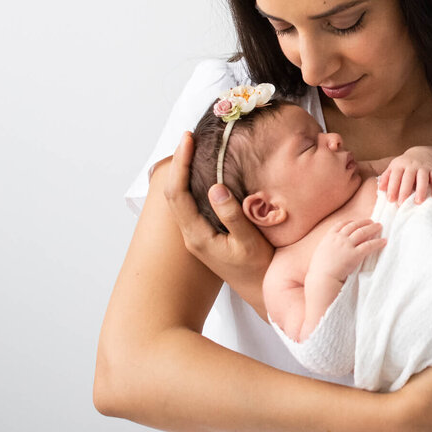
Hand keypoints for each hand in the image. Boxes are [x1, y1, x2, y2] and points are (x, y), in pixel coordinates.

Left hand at [163, 131, 272, 312]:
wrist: (258, 294)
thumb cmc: (258, 271)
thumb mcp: (249, 243)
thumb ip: (232, 216)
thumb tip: (216, 187)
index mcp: (196, 235)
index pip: (177, 192)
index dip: (180, 163)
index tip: (188, 139)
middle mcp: (191, 234)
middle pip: (173, 191)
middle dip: (179, 161)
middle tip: (190, 137)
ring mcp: (196, 234)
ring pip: (180, 197)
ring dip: (185, 171)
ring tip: (195, 148)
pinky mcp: (204, 234)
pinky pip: (191, 203)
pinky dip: (194, 182)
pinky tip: (206, 172)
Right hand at [309, 220, 386, 282]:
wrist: (322, 278)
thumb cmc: (319, 270)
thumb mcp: (320, 253)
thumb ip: (328, 247)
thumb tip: (332, 249)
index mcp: (329, 237)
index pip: (341, 224)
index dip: (350, 222)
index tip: (355, 222)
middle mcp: (339, 238)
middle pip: (354, 225)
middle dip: (363, 222)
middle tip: (371, 221)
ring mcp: (347, 245)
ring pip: (362, 232)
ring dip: (372, 228)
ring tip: (379, 226)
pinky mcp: (355, 255)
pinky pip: (368, 245)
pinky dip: (377, 242)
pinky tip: (384, 241)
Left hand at [377, 149, 431, 205]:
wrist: (421, 154)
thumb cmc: (404, 166)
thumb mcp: (393, 168)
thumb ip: (386, 178)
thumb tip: (380, 189)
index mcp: (400, 164)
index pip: (395, 176)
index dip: (392, 188)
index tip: (390, 200)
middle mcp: (412, 164)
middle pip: (408, 177)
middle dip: (405, 190)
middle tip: (402, 203)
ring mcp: (424, 166)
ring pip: (422, 178)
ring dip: (421, 190)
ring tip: (418, 202)